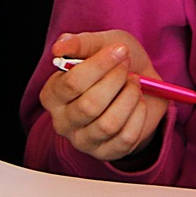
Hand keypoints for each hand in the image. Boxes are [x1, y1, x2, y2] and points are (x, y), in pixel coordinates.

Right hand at [40, 30, 171, 164]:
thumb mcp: (100, 44)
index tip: (120, 50)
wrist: (142, 86)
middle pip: (89, 105)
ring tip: (134, 84)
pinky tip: (139, 103)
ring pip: (108, 124)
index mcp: (53, 94)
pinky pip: (126, 137)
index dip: (100, 65)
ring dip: (129, 98)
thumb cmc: (115, 65)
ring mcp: (83, 141)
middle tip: (127, 68)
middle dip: (116, 81)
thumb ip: (80, 43)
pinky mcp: (106, 153)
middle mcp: (62, 121)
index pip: (71, 83)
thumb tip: (59, 47)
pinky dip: (139, 115)